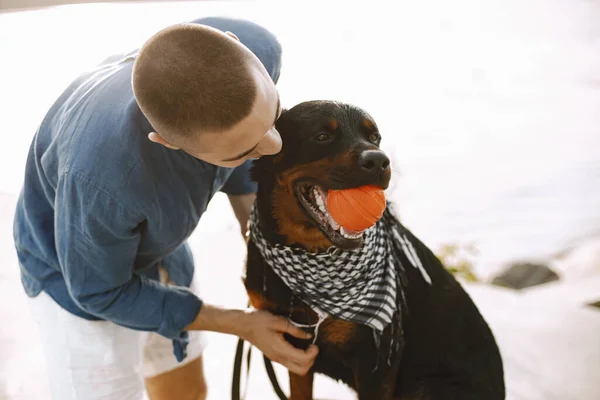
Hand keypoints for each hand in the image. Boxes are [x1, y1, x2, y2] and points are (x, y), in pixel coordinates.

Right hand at [185, 303, 318, 374]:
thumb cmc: (258, 320)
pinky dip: (298, 358)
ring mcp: (276, 358)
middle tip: (312, 346)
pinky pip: (290, 363)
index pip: (303, 360)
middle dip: (311, 360)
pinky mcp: (274, 356)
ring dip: (305, 360)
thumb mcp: (278, 320)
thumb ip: (294, 329)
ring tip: (306, 345)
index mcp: (280, 349)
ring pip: (296, 369)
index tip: (315, 343)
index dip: (313, 353)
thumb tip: (308, 335)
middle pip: (302, 370)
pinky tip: (298, 345)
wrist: (242, 324)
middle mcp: (279, 357)